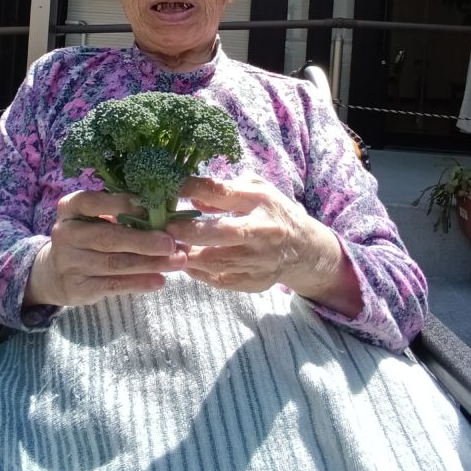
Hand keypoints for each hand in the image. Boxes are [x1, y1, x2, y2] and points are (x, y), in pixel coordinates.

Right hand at [24, 190, 187, 307]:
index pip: (93, 202)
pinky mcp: (77, 288)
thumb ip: (118, 211)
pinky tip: (159, 280)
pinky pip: (113, 285)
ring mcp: (69, 263)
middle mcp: (65, 234)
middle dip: (144, 241)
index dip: (121, 204)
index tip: (152, 208)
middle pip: (109, 237)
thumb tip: (163, 210)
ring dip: (149, 263)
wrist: (53, 272)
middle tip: (172, 242)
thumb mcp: (92, 217)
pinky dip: (139, 283)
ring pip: (115, 263)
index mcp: (69, 208)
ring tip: (176, 261)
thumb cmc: (85, 235)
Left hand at [169, 174, 362, 317]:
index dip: (192, 189)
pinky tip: (186, 263)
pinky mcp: (254, 282)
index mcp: (260, 202)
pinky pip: (220, 280)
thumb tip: (192, 196)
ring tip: (169, 248)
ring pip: (217, 262)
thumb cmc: (273, 212)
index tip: (169, 188)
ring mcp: (259, 260)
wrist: (304, 249)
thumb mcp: (256, 190)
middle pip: (222, 232)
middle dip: (189, 231)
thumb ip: (224, 190)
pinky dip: (198, 273)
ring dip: (188, 256)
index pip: (221, 192)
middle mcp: (262, 231)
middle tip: (166, 228)